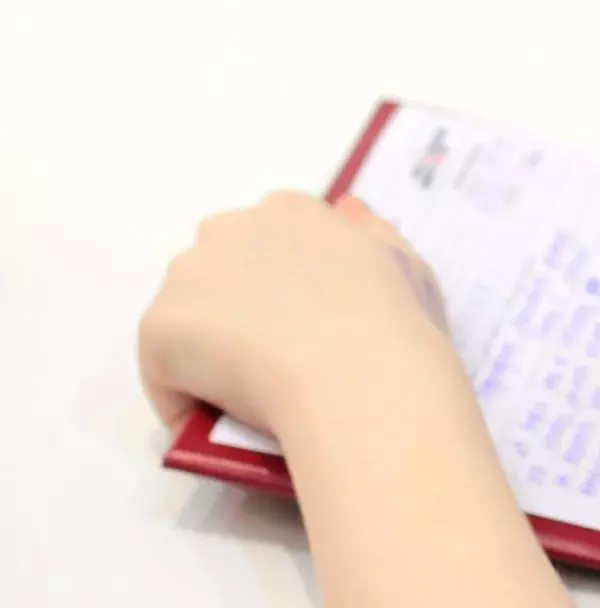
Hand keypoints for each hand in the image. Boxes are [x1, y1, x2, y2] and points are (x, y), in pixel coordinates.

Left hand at [139, 192, 451, 436]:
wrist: (359, 376)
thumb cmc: (394, 323)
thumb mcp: (405, 264)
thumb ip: (371, 234)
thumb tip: (347, 209)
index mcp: (291, 211)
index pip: (264, 242)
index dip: (278, 286)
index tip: (299, 323)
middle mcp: (231, 228)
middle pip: (214, 272)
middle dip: (231, 310)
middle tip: (271, 360)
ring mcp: (189, 275)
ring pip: (184, 320)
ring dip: (205, 352)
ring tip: (245, 395)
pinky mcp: (161, 326)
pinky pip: (163, 373)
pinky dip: (184, 400)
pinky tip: (218, 422)